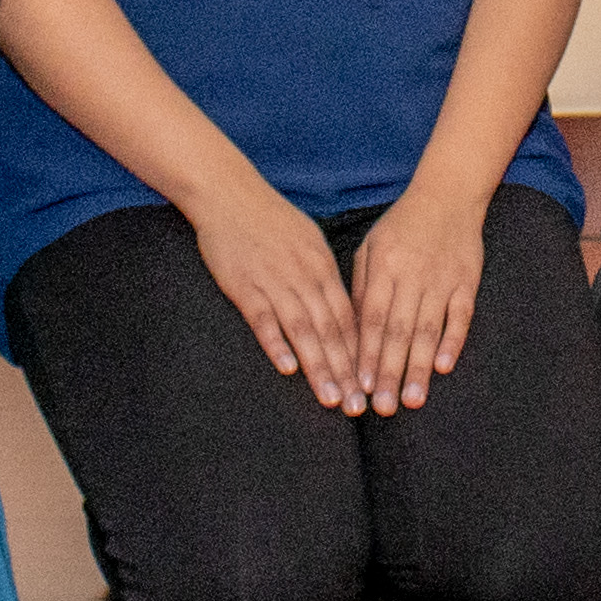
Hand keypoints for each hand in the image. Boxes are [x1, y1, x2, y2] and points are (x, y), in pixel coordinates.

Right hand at [192, 176, 367, 412]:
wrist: (229, 194)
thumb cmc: (270, 218)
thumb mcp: (308, 240)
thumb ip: (324, 274)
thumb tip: (340, 306)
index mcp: (322, 267)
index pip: (348, 317)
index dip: (360, 354)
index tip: (371, 384)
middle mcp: (304, 277)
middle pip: (332, 331)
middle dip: (347, 372)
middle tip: (359, 406)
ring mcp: (274, 282)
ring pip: (304, 331)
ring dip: (319, 367)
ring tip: (331, 398)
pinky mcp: (244, 286)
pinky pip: (264, 319)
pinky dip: (277, 344)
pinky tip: (288, 368)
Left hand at [346, 187, 486, 412]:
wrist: (448, 195)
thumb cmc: (402, 225)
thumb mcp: (371, 247)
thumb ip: (361, 287)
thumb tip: (352, 330)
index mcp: (385, 267)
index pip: (373, 318)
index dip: (367, 353)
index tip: (360, 385)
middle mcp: (413, 276)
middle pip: (399, 332)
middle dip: (390, 373)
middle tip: (384, 408)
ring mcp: (442, 280)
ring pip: (428, 331)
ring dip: (419, 368)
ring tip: (412, 400)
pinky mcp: (467, 282)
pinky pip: (461, 316)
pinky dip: (452, 342)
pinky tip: (443, 367)